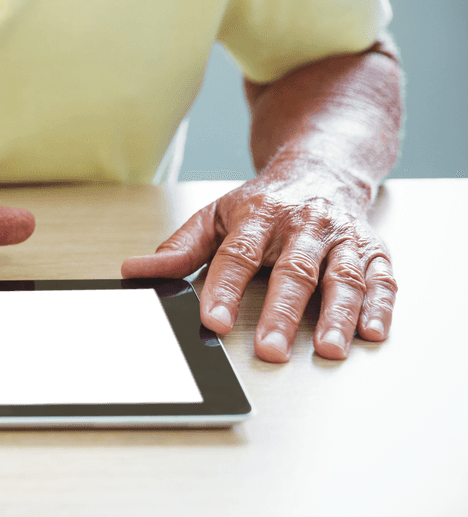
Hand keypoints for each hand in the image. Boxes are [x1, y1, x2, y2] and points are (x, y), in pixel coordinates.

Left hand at [121, 169, 395, 361]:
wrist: (321, 168)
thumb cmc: (265, 202)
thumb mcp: (215, 216)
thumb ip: (179, 248)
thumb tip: (135, 271)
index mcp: (259, 215)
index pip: (237, 255)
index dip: (224, 289)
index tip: (213, 321)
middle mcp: (304, 225)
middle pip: (293, 271)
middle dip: (281, 313)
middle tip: (270, 349)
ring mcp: (341, 237)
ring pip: (342, 277)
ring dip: (337, 315)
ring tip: (328, 349)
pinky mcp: (374, 250)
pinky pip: (382, 279)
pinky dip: (381, 307)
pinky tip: (371, 333)